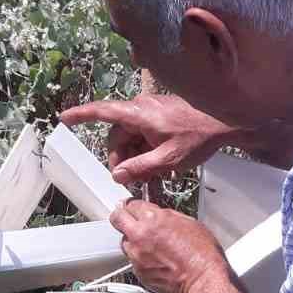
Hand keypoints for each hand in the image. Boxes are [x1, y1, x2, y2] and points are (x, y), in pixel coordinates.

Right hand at [60, 95, 292, 183]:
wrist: (228, 122)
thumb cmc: (199, 136)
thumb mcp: (169, 159)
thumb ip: (141, 168)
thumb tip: (117, 176)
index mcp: (139, 114)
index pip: (103, 112)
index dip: (82, 115)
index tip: (64, 118)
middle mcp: (142, 110)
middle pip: (119, 135)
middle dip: (121, 159)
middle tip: (130, 182)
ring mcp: (153, 115)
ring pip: (133, 140)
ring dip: (137, 161)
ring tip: (149, 182)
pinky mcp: (164, 121)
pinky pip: (147, 138)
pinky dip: (149, 155)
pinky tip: (159, 174)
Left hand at [109, 199, 224, 292]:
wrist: (204, 280)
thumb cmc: (203, 255)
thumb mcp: (190, 223)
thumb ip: (168, 216)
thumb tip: (160, 215)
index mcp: (154, 219)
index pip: (131, 204)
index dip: (133, 206)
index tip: (134, 208)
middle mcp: (140, 235)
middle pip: (117, 219)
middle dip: (121, 216)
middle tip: (127, 218)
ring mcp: (137, 255)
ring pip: (124, 242)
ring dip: (132, 240)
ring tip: (148, 245)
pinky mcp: (138, 272)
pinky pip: (133, 261)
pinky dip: (141, 259)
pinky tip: (156, 260)